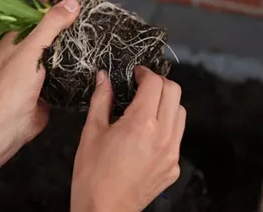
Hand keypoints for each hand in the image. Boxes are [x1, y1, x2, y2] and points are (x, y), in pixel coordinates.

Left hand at [0, 0, 80, 144]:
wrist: (11, 122)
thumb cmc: (14, 83)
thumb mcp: (33, 48)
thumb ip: (51, 25)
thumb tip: (73, 3)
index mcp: (17, 41)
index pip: (39, 22)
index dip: (57, 15)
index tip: (79, 11)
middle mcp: (26, 56)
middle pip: (52, 40)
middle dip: (69, 36)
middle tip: (92, 28)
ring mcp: (38, 74)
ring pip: (59, 59)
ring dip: (74, 56)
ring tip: (96, 45)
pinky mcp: (49, 89)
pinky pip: (65, 77)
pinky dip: (75, 73)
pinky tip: (91, 67)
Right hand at [71, 66, 185, 211]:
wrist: (103, 211)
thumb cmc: (92, 173)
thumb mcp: (91, 132)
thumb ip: (101, 100)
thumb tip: (103, 77)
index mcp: (141, 123)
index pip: (155, 84)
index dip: (145, 73)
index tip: (136, 74)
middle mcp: (163, 135)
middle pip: (174, 93)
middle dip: (159, 83)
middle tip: (142, 86)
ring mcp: (172, 153)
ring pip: (181, 113)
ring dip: (166, 103)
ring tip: (147, 107)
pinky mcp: (173, 167)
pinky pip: (177, 137)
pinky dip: (167, 126)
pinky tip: (148, 134)